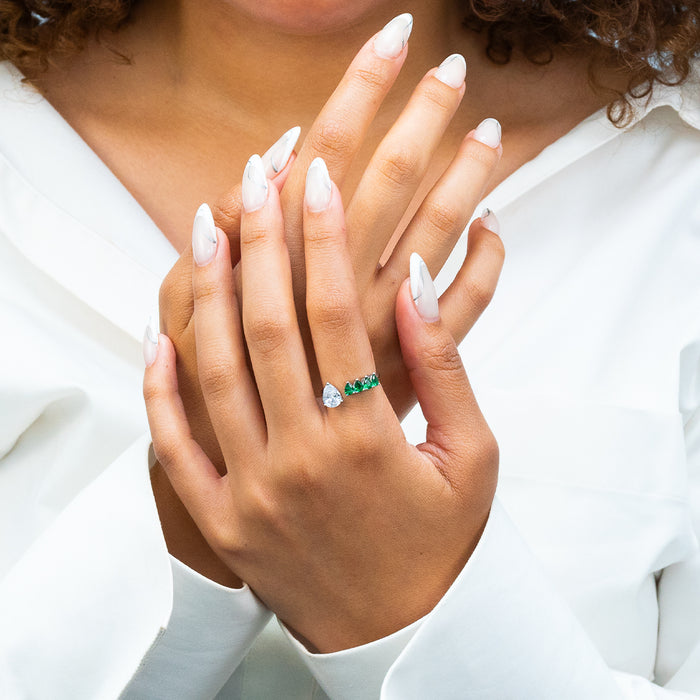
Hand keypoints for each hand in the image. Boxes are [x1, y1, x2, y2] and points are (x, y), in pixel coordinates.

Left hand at [143, 155, 501, 650]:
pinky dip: (161, 384)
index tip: (314, 180)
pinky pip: (175, 443)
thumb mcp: (473, 455)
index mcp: (370, 440)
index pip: (336, 314)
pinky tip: (159, 330)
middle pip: (268, 327)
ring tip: (205, 226)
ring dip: (207, 293)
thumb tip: (419, 284)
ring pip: (216, 371)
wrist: (402, 632)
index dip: (323, 240)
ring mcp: (252, 490)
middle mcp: (302, 459)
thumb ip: (446, 368)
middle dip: (259, 241)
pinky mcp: (222, 519)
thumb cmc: (443, 541)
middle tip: (253, 177)